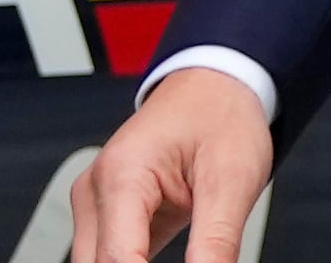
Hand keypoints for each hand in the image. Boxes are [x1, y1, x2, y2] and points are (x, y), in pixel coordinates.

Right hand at [71, 66, 273, 262]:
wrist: (214, 86)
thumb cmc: (220, 116)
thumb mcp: (233, 182)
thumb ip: (217, 245)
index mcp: (122, 174)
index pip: (118, 261)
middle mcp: (97, 189)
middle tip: (196, 262)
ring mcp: (97, 202)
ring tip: (192, 256)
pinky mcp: (108, 214)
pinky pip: (111, 257)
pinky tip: (178, 261)